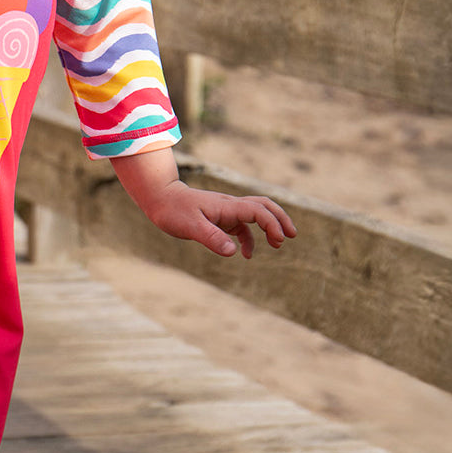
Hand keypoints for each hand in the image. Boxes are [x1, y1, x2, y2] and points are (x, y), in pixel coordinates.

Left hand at [143, 181, 295, 258]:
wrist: (159, 197)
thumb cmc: (173, 210)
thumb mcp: (190, 226)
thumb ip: (211, 237)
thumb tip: (233, 252)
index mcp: (227, 206)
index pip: (258, 211)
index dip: (273, 224)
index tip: (279, 240)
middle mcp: (230, 206)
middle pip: (264, 205)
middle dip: (280, 218)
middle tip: (292, 235)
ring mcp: (225, 211)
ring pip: (255, 214)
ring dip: (269, 226)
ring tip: (278, 244)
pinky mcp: (219, 218)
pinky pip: (241, 226)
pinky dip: (248, 238)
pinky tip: (245, 254)